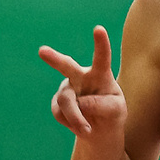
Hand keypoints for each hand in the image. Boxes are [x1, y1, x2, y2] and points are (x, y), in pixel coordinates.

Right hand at [40, 26, 124, 145]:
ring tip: (87, 130)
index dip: (101, 44)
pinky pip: (60, 113)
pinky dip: (71, 123)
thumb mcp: (116, 111)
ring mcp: (67, 88)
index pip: (101, 57)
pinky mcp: (57, 102)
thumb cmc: (112, 114)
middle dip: (54, 59)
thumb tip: (79, 103)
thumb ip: (102, 105)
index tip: (99, 29)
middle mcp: (81, 76)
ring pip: (67, 101)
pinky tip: (80, 124)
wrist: (98, 130)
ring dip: (77, 118)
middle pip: (67, 66)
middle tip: (42, 51)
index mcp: (100, 73)